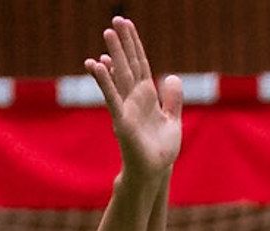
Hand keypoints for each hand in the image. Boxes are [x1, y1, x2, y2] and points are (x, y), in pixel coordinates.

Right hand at [86, 16, 182, 183]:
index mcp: (147, 96)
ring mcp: (126, 107)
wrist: (155, 172)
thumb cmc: (160, 150)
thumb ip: (173, 100)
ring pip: (120, 76)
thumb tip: (172, 76)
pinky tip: (97, 65)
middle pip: (129, 64)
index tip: (127, 25)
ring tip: (107, 33)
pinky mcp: (121, 120)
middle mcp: (134, 98)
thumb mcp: (172, 121)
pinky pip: (112, 97)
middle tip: (116, 19)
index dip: (135, 45)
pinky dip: (105, 81)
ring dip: (114, 54)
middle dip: (123, 43)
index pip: (141, 64)